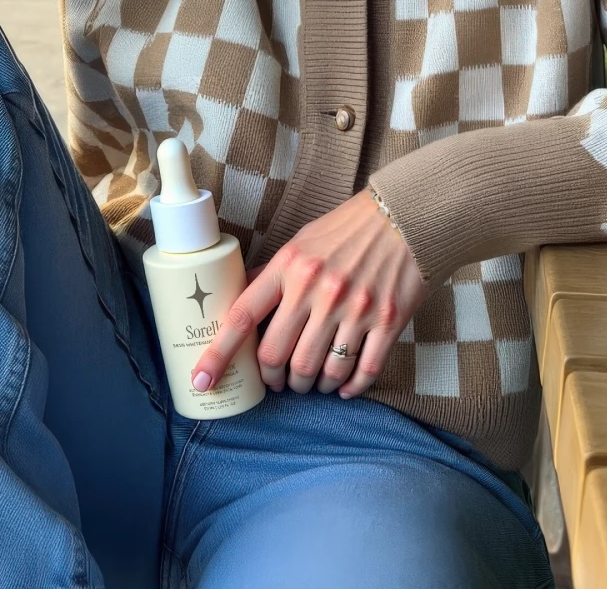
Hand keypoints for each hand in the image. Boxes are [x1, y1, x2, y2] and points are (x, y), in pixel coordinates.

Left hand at [192, 190, 426, 398]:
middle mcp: (319, 289)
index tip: (201, 379)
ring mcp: (355, 309)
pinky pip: (363, 372)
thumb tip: (238, 297)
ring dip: (311, 385)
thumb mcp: (301, 242)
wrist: (404, 218)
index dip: (218, 353)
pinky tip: (344, 387)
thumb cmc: (347, 230)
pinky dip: (350, 388)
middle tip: (277, 382)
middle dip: (273, 379)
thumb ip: (272, 274)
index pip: (243, 315)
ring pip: (320, 372)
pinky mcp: (388, 322)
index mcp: (291, 266)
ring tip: (311, 382)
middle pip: (280, 356)